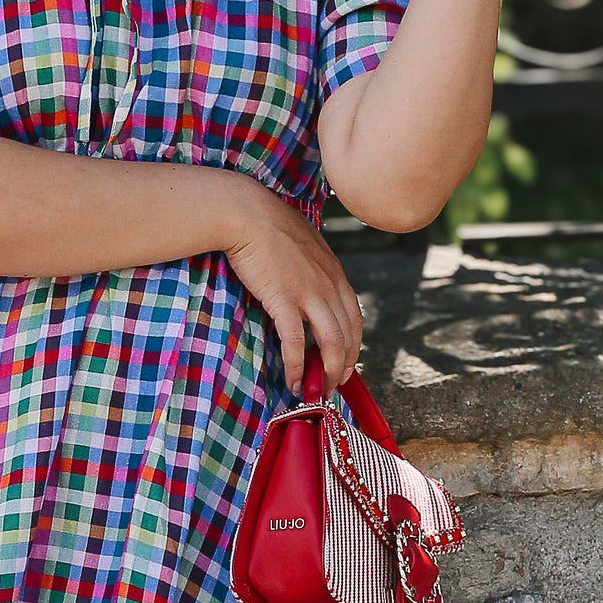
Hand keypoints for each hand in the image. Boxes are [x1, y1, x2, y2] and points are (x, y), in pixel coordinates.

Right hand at [218, 176, 363, 395]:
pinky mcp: (284, 299)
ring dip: (326, 372)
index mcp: (335, 273)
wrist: (247, 212)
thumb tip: (308, 281)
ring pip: (331, 343)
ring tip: (318, 390)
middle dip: (343, 365)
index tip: (345, 363)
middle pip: (348, 335)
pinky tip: (292, 380)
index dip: (354, 345)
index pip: (355, 316)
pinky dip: (296, 365)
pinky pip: (295, 341)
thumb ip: (312, 265)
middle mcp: (330, 285)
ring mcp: (309, 292)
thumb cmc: (268, 224)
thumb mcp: (304, 242)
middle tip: (333, 385)